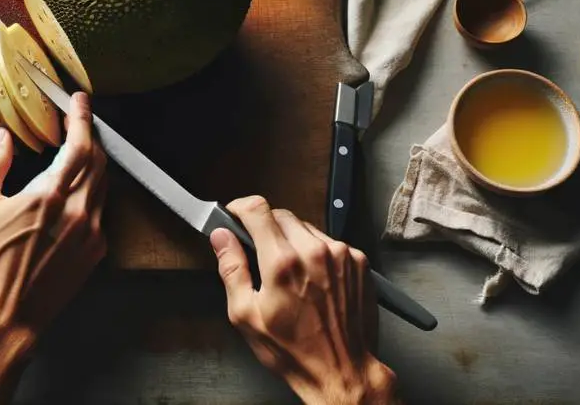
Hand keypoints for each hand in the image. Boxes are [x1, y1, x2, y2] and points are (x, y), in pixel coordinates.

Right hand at [0, 92, 107, 404]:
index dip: (82, 117)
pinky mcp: (96, 252)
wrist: (5, 313)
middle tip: (78, 124)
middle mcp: (77, 211)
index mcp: (48, 195)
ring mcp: (91, 233)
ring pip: (103, 185)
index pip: (79, 144)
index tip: (79, 101)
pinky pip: (100, 212)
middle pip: (98, 160)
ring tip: (77, 155)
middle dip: (90, 137)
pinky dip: (91, 195)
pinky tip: (74, 196)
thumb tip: (0, 137)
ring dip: (93, 164)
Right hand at [211, 198, 398, 404]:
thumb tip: (221, 239)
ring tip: (289, 273)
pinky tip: (312, 278)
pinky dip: (316, 251)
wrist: (342, 371)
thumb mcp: (246, 315)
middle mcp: (314, 252)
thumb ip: (231, 269)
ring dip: (292, 239)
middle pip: (281, 215)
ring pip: (305, 227)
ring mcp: (340, 255)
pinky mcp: (358, 262)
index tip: (235, 215)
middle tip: (259, 253)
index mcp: (282, 263)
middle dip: (265, 227)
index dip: (240, 208)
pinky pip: (329, 242)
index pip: (257, 209)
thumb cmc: (295, 351)